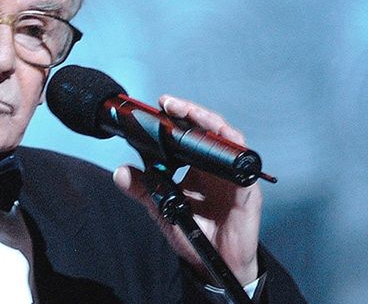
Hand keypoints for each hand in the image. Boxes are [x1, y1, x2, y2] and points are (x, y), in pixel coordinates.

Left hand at [113, 95, 261, 285]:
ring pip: (227, 139)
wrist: (218, 264)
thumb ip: (143, 189)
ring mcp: (233, 175)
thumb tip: (120, 172)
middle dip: (191, 111)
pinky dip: (233, 152)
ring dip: (210, 123)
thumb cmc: (195, 234)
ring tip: (190, 114)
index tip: (159, 104)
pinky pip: (243, 165)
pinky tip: (219, 142)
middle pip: (208, 128)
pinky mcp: (247, 190)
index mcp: (197, 166)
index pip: (190, 133)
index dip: (178, 117)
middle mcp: (217, 165)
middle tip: (169, 103)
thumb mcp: (162, 209)